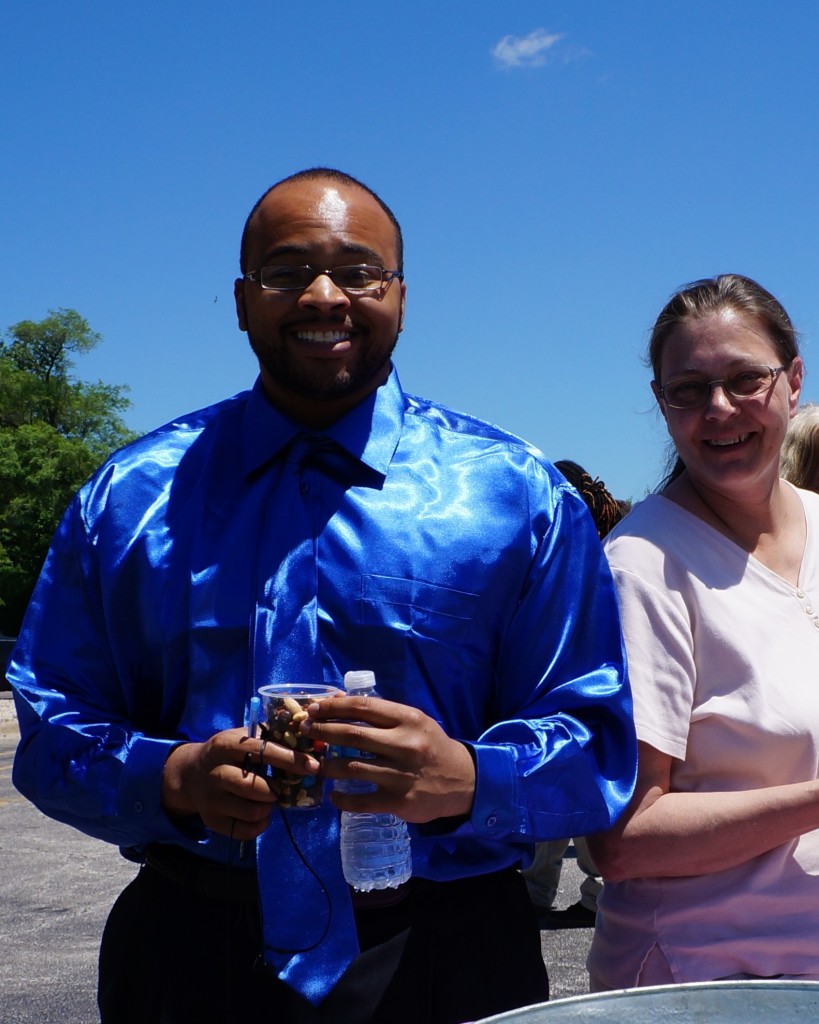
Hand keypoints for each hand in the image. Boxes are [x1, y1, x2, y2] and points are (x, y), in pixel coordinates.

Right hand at [161, 726, 321, 838]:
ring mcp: (212, 799)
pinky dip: (260, 824)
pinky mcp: (212, 821)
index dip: (290, 759)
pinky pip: (245, 831)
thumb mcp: (242, 736)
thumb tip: (307, 736)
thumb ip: (270, 735)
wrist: (190, 774)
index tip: (312, 766)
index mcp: (226, 745)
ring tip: (269, 799)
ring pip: (252, 811)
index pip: (262, 751)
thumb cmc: (228, 753)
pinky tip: (260, 813)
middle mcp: (216, 772)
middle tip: (283, 788)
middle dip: (277, 789)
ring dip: (269, 807)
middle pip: (255, 787)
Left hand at [302, 695, 475, 823]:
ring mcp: (401, 774)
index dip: (333, 707)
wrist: (463, 781)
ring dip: (327, 766)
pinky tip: (334, 796)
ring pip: (351, 768)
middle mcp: (405, 744)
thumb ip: (379, 713)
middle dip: (322, 731)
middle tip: (304, 731)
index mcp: (408, 719)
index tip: (313, 708)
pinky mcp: (399, 801)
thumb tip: (337, 700)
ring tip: (315, 764)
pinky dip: (342, 799)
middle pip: (352, 735)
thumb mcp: (412, 721)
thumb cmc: (430, 745)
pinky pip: (361, 801)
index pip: (363, 708)